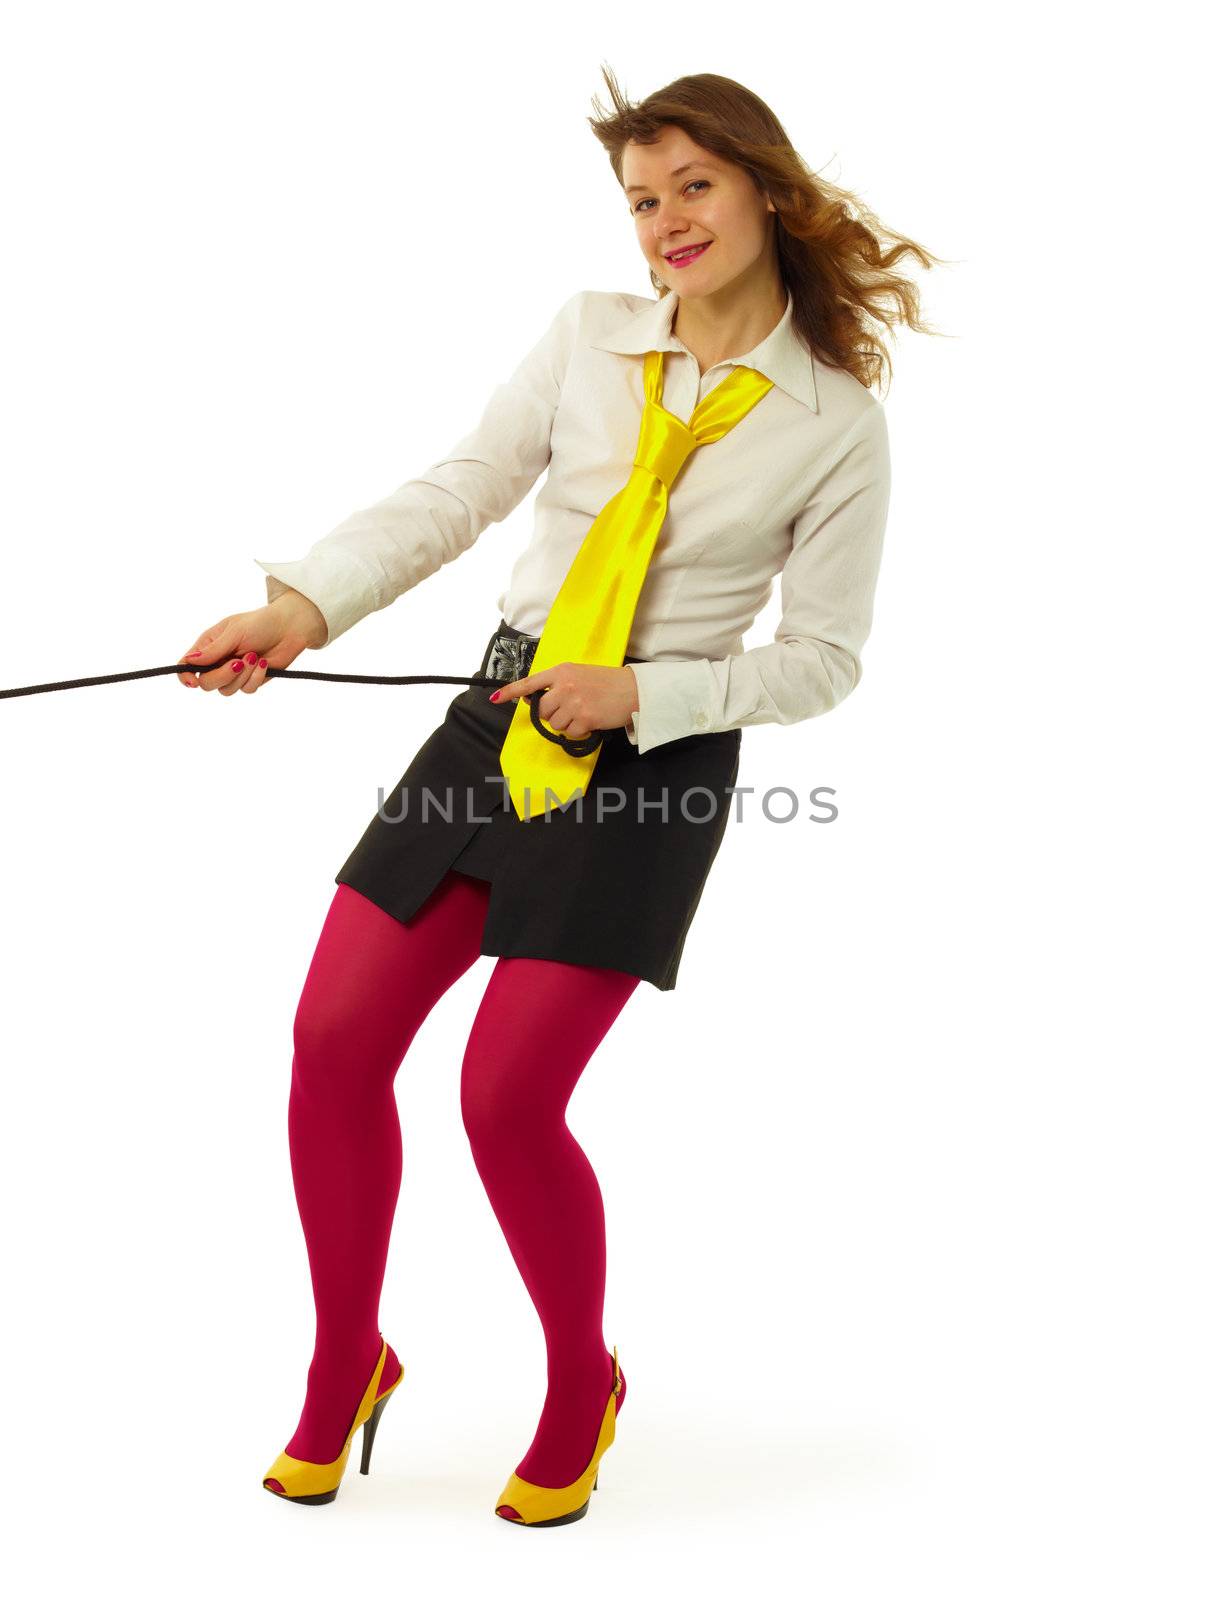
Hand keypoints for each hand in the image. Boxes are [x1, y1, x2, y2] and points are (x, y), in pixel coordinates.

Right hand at [175, 590, 327, 694]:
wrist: (290, 628)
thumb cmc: (260, 623)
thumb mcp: (234, 632)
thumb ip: (213, 650)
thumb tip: (189, 662)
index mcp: (208, 646)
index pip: (187, 665)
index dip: (185, 676)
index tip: (192, 682)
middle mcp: (218, 661)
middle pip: (207, 683)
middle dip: (222, 675)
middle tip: (238, 662)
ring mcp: (234, 673)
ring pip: (227, 690)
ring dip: (242, 675)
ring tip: (254, 656)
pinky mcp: (251, 680)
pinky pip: (247, 690)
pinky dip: (256, 677)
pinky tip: (263, 663)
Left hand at [490, 662, 638, 739]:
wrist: (633, 690)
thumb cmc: (608, 683)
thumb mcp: (580, 674)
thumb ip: (559, 684)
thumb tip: (539, 701)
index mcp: (562, 672)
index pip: (531, 683)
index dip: (511, 692)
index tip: (495, 698)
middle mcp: (565, 686)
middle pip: (542, 710)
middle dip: (552, 714)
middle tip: (569, 709)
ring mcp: (574, 703)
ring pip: (555, 723)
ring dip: (566, 723)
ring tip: (583, 713)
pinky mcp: (584, 719)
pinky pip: (569, 732)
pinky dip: (578, 731)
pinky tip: (591, 720)